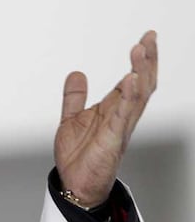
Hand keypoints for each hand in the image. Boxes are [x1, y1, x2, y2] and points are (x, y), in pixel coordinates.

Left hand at [54, 31, 157, 207]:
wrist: (73, 184)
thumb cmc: (78, 156)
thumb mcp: (71, 118)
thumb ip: (74, 97)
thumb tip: (76, 74)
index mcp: (113, 110)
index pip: (132, 81)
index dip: (140, 61)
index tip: (146, 39)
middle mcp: (120, 117)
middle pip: (142, 84)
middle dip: (147, 61)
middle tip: (150, 38)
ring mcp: (119, 128)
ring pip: (136, 96)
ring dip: (140, 72)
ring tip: (141, 50)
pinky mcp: (112, 139)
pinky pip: (123, 115)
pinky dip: (128, 97)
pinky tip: (131, 80)